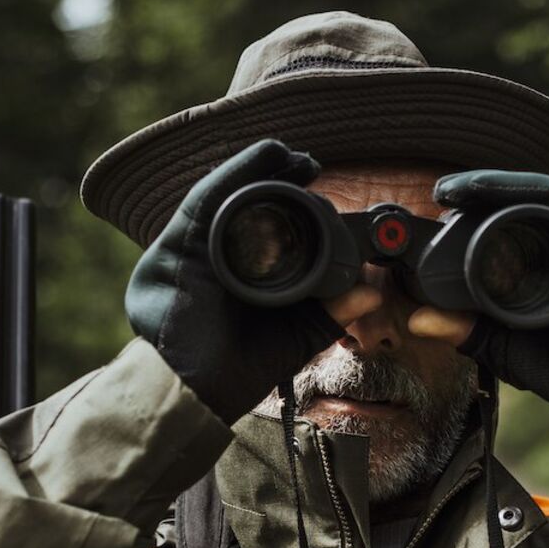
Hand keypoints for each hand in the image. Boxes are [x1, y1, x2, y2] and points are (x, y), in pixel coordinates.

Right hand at [126, 139, 343, 424]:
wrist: (199, 395)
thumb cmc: (238, 368)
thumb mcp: (298, 333)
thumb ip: (331, 311)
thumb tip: (373, 293)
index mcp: (236, 272)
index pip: (261, 223)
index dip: (288, 200)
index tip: (315, 181)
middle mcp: (210, 256)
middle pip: (240, 203)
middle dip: (272, 177)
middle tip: (306, 162)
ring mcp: (190, 251)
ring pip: (222, 196)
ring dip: (253, 169)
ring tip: (283, 152)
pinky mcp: (176, 251)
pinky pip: (203, 205)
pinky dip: (231, 178)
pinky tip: (257, 162)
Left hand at [408, 171, 548, 414]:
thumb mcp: (503, 346)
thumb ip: (464, 330)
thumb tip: (416, 320)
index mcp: (542, 268)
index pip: (502, 228)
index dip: (467, 216)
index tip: (431, 217)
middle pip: (515, 205)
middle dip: (475, 196)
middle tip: (439, 195)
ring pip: (533, 194)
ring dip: (491, 185)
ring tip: (452, 187)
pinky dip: (521, 187)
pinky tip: (486, 187)